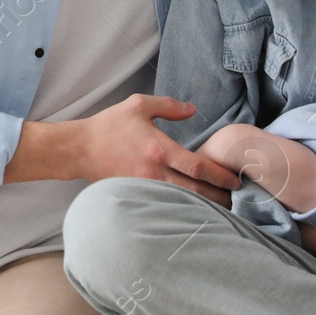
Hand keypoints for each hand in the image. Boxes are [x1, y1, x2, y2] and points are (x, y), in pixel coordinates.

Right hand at [75, 94, 241, 206]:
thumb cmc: (110, 125)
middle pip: (195, 191)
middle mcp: (154, 172)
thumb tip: (192, 109)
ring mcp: (145, 187)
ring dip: (203, 205)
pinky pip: (165, 204)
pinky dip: (182, 207)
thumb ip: (168, 106)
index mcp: (159, 149)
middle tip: (235, 198)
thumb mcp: (139, 105)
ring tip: (221, 206)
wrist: (80, 149)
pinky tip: (193, 209)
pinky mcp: (137, 195)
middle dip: (218, 196)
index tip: (235, 179)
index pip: (197, 166)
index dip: (220, 175)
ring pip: (182, 202)